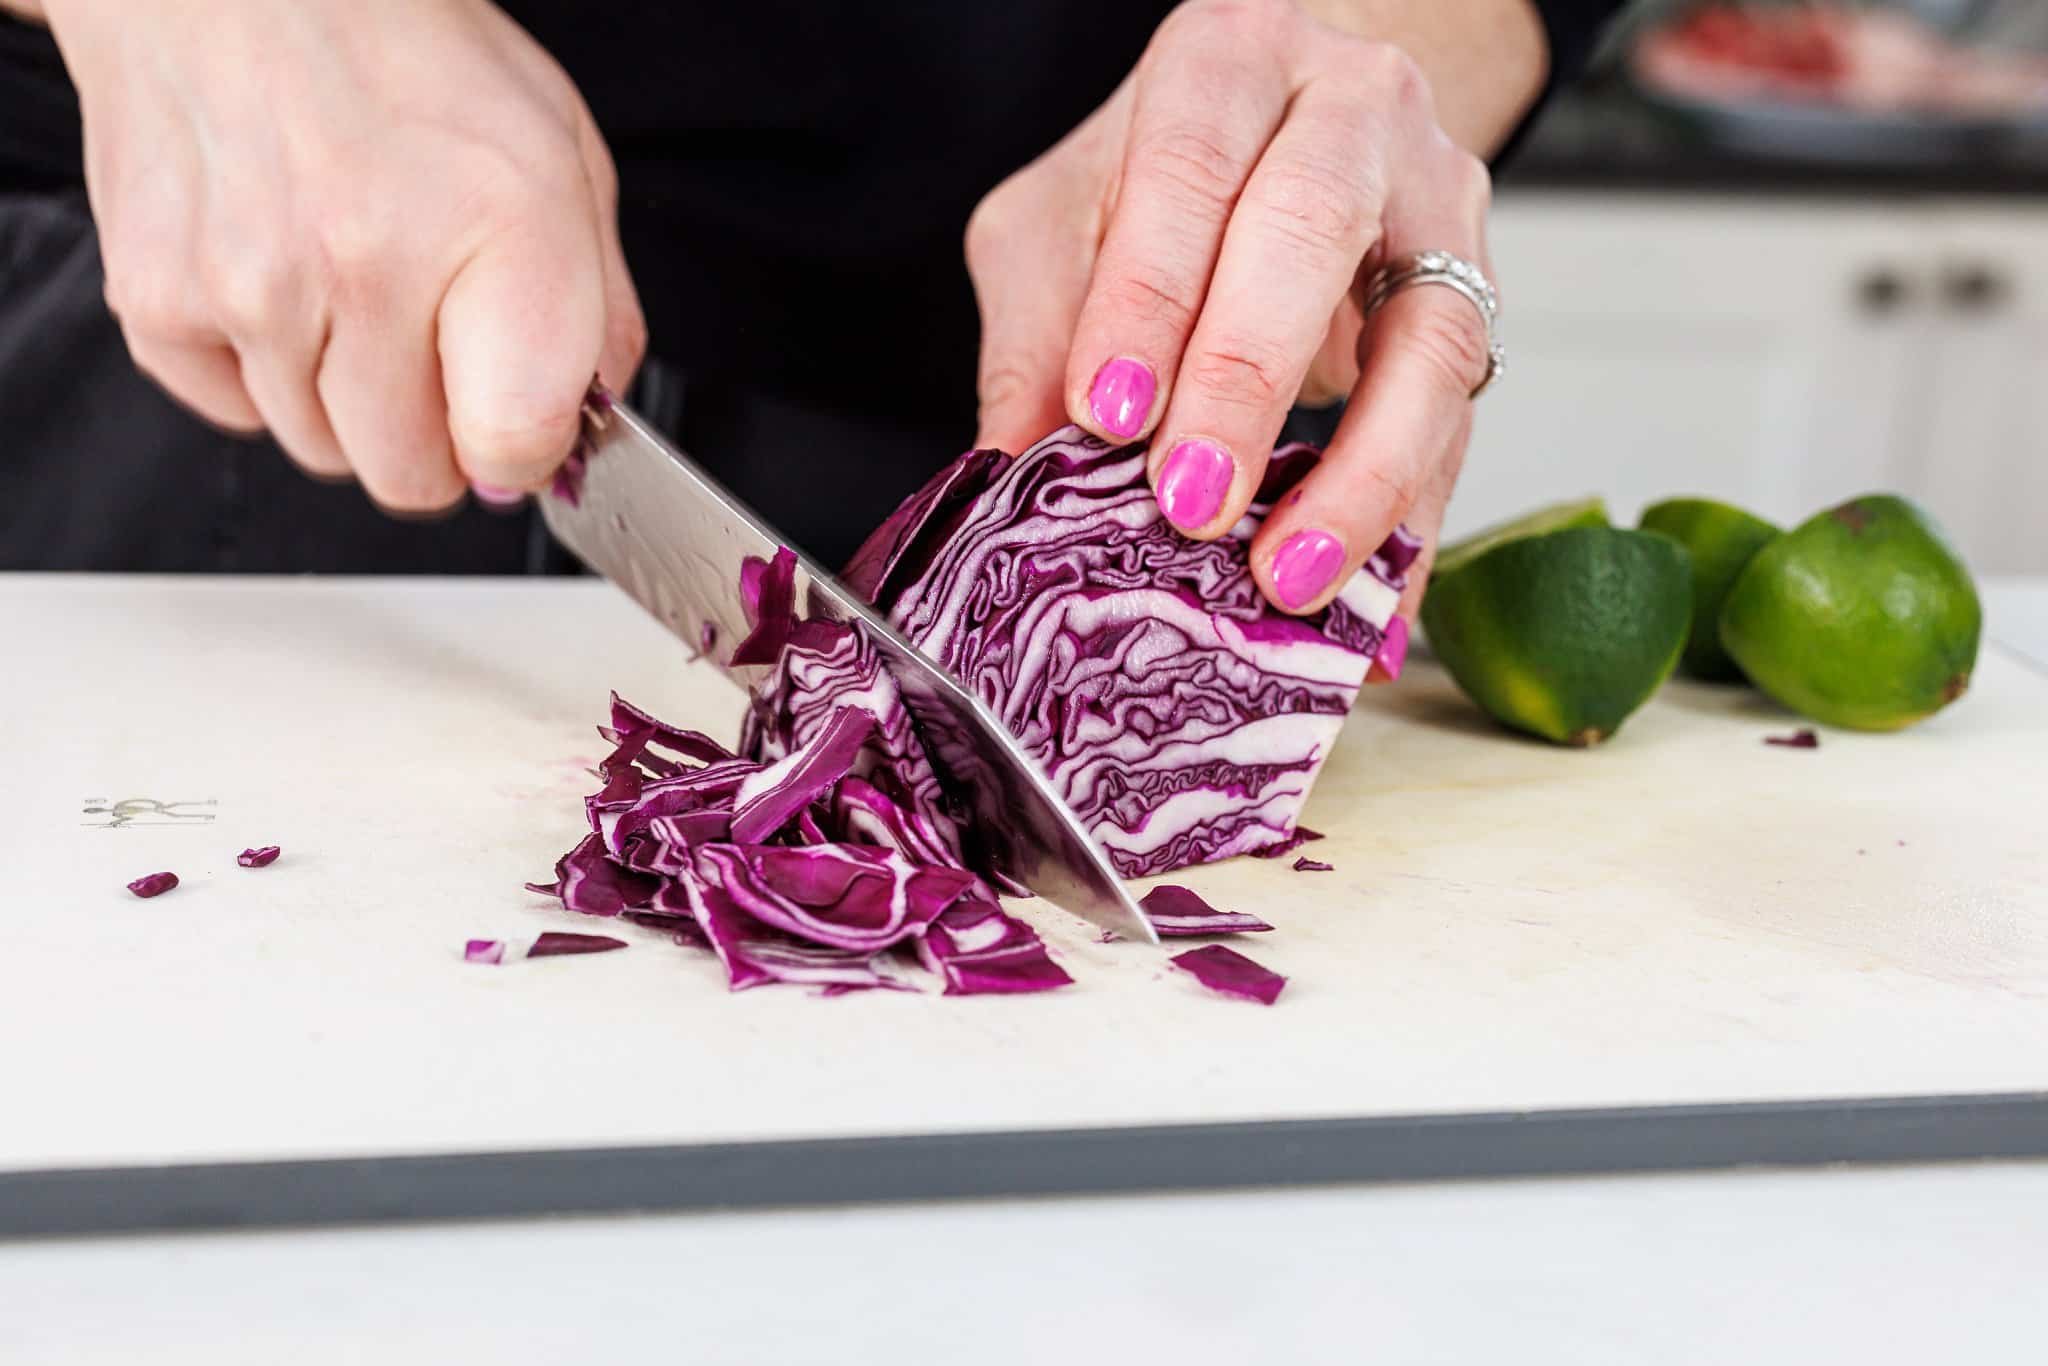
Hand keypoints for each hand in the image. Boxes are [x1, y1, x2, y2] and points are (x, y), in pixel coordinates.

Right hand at [45, 0, 644, 510]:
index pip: (511, 446)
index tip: (519, 424)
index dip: (522, 452)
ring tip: (352, 288)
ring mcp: (250, 289)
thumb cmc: (401, 52)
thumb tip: (588, 419)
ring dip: (347, 401)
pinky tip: (282, 281)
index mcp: (495, 229)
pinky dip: (260, 370)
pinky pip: (233, 411)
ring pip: (321, 451)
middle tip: (434, 348)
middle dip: (434, 434)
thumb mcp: (561, 158)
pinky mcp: (158, 299)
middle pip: (410, 477)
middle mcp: (365, 264)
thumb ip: (598, 310)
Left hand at [966, 0, 1498, 622]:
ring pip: (1427, 337)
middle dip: (1246, 379)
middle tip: (1190, 501)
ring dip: (1360, 474)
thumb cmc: (1160, 177)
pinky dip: (1410, 526)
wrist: (1289, 132)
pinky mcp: (1476, 302)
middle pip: (1312, 232)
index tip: (1108, 414)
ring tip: (1287, 577)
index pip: (1189, 170)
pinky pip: (1458, 424)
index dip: (1148, 296)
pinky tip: (1371, 615)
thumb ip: (1035, 330)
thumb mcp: (1060, 221)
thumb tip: (1010, 473)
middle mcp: (1353, 107)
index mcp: (1231, 60)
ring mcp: (1437, 203)